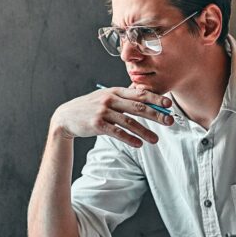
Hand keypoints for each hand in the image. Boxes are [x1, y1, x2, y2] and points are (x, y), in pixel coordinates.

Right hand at [50, 86, 172, 147]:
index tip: (169, 104)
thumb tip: (147, 98)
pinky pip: (116, 132)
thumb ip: (124, 98)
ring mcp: (103, 112)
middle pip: (138, 107)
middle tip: (169, 122)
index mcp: (115, 91)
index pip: (139, 94)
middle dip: (155, 114)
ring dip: (144, 131)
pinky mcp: (97, 124)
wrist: (66, 116)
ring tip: (156, 140)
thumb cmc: (91, 107)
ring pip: (129, 122)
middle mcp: (110, 99)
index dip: (155, 98)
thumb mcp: (106, 97)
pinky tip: (138, 144)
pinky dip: (129, 138)